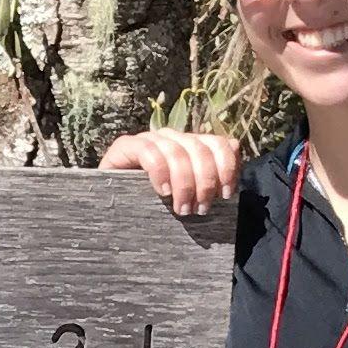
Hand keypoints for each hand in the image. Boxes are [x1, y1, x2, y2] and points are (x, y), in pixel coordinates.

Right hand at [99, 130, 243, 217]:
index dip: (227, 166)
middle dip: (205, 182)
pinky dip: (160, 172)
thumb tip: (234, 158)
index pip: (219, 143)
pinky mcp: (126, 146)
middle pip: (200, 149)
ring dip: (185, 183)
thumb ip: (210, 178)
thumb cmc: (154, 205)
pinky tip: (162, 192)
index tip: (226, 194)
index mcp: (191, 145)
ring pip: (177, 151)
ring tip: (182, 209)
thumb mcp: (188, 195)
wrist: (113, 209)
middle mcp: (172, 137)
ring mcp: (149, 139)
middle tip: (200, 210)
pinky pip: (149, 152)